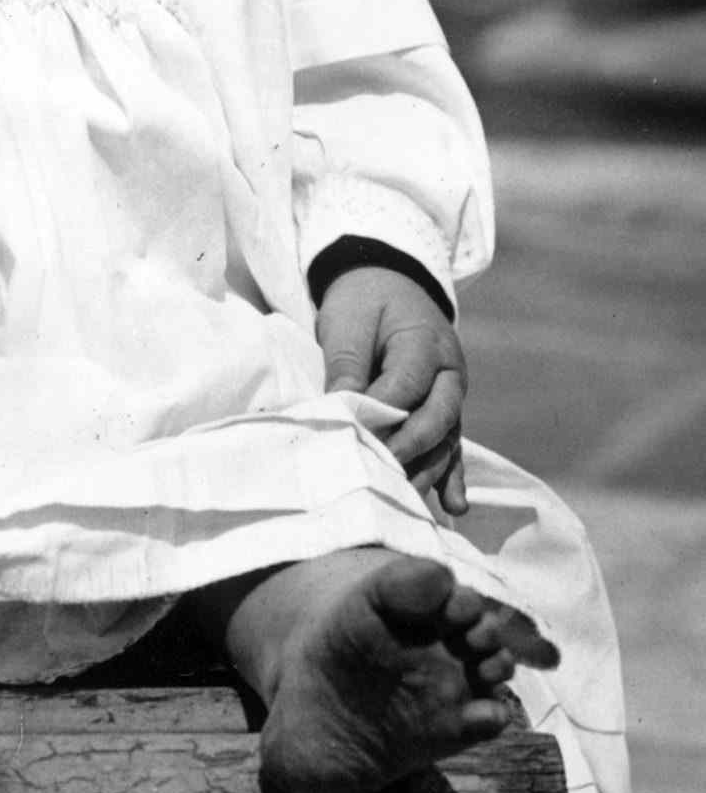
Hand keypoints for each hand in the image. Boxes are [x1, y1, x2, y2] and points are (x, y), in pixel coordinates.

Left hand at [316, 266, 468, 513]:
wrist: (386, 284)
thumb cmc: (363, 302)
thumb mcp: (348, 322)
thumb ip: (347, 364)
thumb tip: (341, 409)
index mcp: (426, 342)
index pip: (407, 383)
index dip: (383, 414)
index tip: (356, 438)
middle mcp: (449, 373)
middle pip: (438, 417)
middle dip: (409, 448)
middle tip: (379, 473)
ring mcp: (451, 395)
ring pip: (446, 438)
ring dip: (426, 470)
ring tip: (405, 501)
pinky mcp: (444, 412)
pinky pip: (451, 446)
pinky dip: (451, 476)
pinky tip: (452, 508)